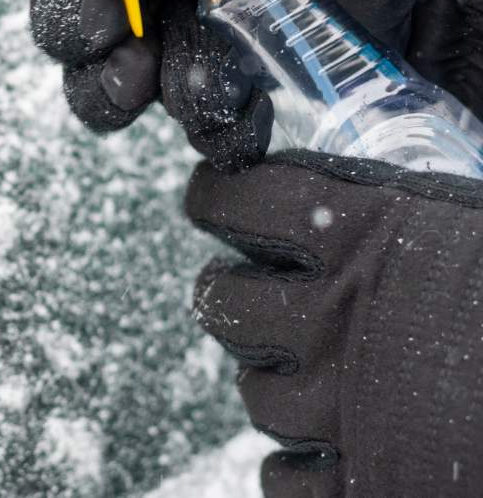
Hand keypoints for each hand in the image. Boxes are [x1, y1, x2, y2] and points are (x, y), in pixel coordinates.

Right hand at [31, 0, 482, 168]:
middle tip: (133, 77)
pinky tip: (246, 118)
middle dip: (99, 63)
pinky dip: (208, 127)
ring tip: (216, 97)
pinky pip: (182, 115)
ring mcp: (183, 20)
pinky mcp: (215, 72)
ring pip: (119, 81)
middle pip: (77, 20)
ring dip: (160, 98)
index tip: (94, 32)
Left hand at [187, 150, 482, 495]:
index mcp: (366, 235)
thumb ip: (411, 220)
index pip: (240, 201)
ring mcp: (337, 407)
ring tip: (324, 379)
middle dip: (234, 296)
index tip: (212, 199)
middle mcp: (333, 317)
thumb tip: (374, 208)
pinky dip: (298, 467)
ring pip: (252, 390)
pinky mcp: (357, 485)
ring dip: (276, 382)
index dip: (215, 198)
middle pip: (221, 299)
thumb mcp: (472, 230)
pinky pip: (280, 476)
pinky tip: (335, 451)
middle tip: (261, 298)